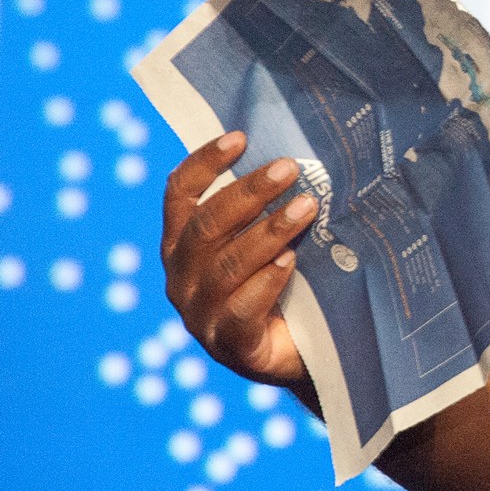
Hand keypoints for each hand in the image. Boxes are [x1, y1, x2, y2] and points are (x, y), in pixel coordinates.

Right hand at [162, 132, 317, 388]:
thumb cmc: (286, 282)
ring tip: (308, 207)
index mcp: (184, 246)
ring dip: (269, 232)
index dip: (203, 164)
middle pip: (206, 226)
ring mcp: (201, 315)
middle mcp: (183, 278)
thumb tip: (307, 153)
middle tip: (290, 168)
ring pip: (227, 266)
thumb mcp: (269, 240)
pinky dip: (266, 282)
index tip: (240, 137)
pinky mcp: (231, 346)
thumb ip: (268, 207)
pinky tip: (289, 261)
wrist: (303, 353)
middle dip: (248, 193)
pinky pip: (241, 311)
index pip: (179, 196)